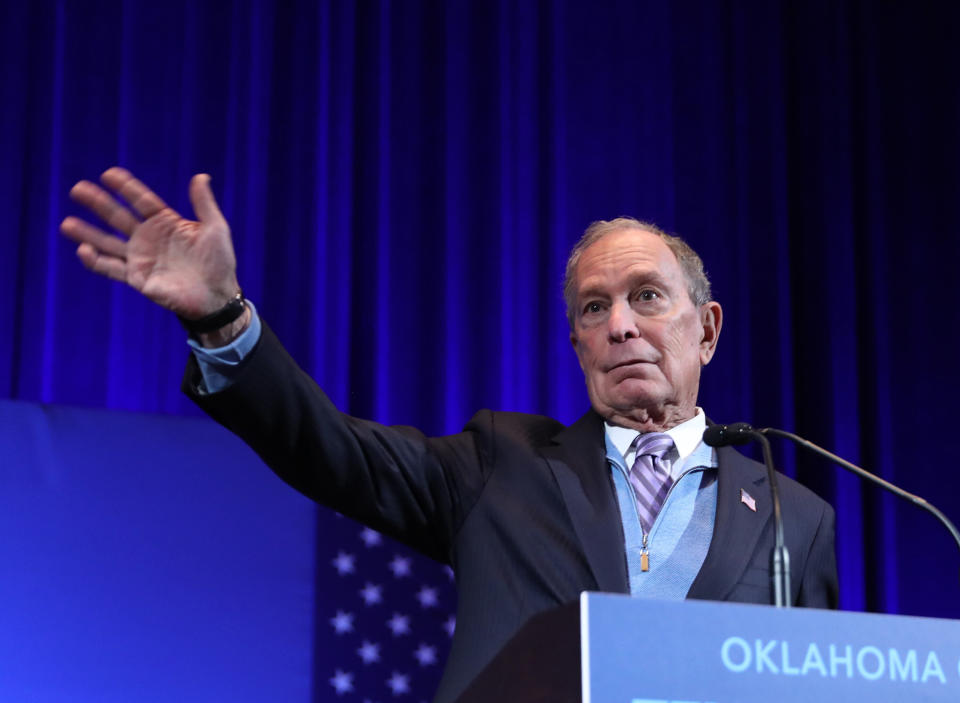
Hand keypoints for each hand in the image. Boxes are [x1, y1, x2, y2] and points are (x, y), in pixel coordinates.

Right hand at [61, 167, 240, 318]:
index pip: (141, 201)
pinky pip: (112, 268)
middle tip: (77, 189)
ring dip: (87, 234)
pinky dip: (96, 261)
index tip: (109, 174)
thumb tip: (200, 176)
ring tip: (66, 223)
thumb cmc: (220, 262)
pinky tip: (83, 250)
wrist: (218, 295)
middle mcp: (149, 238)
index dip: (126, 188)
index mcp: (166, 223)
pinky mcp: (138, 278)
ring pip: (108, 242)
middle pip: (118, 217)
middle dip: (99, 203)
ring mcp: (141, 258)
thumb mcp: (216, 228)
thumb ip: (204, 203)